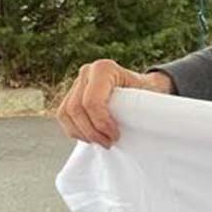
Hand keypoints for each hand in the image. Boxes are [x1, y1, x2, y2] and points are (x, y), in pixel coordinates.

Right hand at [56, 59, 172, 147]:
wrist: (141, 86)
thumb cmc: (145, 90)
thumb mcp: (147, 95)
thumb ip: (141, 105)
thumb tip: (143, 123)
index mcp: (104, 69)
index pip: (92, 101)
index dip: (101, 123)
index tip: (115, 136)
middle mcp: (87, 72)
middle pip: (76, 109)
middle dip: (91, 131)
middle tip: (108, 143)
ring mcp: (77, 82)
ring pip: (65, 113)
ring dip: (81, 133)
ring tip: (100, 141)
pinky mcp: (72, 94)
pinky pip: (64, 115)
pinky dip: (75, 130)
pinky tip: (90, 137)